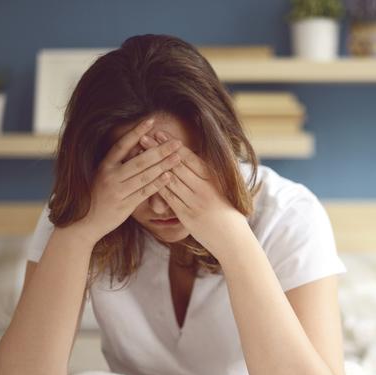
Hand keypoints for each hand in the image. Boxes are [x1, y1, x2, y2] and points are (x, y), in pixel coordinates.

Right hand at [73, 118, 183, 243]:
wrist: (85, 223)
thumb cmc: (97, 197)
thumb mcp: (103, 176)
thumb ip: (119, 163)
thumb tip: (139, 146)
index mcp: (104, 166)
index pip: (122, 144)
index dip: (136, 132)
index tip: (151, 120)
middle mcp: (110, 176)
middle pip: (139, 160)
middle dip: (160, 150)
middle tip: (176, 142)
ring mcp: (117, 191)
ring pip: (144, 175)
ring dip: (163, 165)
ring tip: (178, 157)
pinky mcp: (124, 205)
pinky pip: (144, 192)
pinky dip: (157, 184)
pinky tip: (169, 176)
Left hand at [138, 130, 248, 257]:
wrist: (234, 240)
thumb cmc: (230, 214)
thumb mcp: (225, 190)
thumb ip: (210, 177)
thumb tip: (197, 161)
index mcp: (214, 179)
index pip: (190, 158)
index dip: (173, 145)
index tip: (161, 133)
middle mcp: (204, 188)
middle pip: (177, 165)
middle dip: (159, 150)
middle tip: (144, 136)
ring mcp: (195, 202)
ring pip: (171, 180)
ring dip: (154, 165)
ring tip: (141, 153)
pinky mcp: (187, 216)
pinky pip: (169, 198)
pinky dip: (157, 186)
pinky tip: (146, 177)